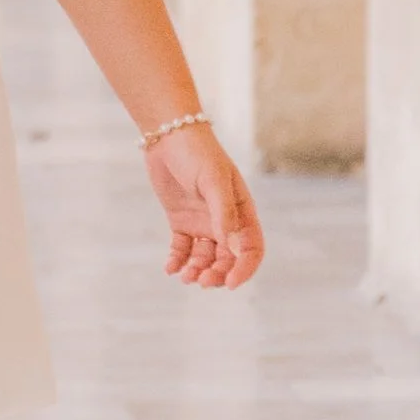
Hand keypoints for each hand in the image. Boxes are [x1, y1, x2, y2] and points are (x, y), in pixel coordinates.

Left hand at [149, 123, 261, 288]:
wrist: (168, 135)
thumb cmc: (198, 153)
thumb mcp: (214, 180)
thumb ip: (222, 211)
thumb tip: (227, 243)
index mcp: (242, 211)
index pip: (251, 249)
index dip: (244, 269)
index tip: (229, 283)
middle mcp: (224, 220)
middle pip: (227, 258)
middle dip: (217, 273)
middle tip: (200, 281)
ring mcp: (202, 221)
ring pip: (204, 257)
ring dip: (197, 270)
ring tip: (185, 277)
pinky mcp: (181, 220)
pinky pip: (182, 248)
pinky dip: (178, 261)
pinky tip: (170, 269)